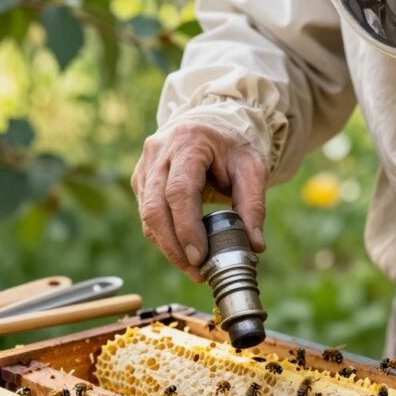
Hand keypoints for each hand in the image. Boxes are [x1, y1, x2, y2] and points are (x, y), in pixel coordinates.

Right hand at [131, 120, 267, 281]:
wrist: (210, 123)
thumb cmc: (233, 145)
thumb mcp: (252, 167)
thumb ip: (254, 204)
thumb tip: (255, 245)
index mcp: (187, 142)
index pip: (179, 192)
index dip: (186, 228)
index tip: (200, 257)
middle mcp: (158, 152)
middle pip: (155, 208)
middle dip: (174, 246)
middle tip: (196, 272)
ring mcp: (144, 166)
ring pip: (147, 216)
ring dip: (168, 247)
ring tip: (194, 268)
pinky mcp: (141, 180)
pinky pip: (147, 215)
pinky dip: (164, 237)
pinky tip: (184, 251)